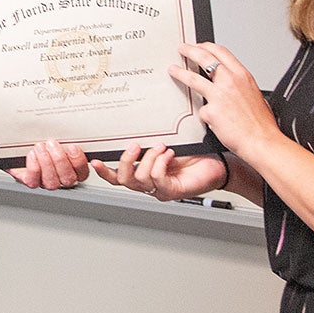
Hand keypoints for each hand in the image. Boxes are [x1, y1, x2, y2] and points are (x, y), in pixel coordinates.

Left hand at [7, 141, 89, 189]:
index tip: (73, 147)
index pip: (83, 172)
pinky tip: (32, 154)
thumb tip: (74, 124)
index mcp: (74, 168)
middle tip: (52, 143)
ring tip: (40, 146)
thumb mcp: (58, 135)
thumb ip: (67, 136)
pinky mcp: (32, 181)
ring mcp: (47, 182)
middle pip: (68, 178)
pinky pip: (34, 181)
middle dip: (60, 160)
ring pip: (52, 182)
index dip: (79, 162)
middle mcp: (62, 178)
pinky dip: (33, 167)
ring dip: (46, 162)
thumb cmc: (45, 140)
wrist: (23, 147)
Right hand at [91, 143, 225, 201]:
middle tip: (135, 146)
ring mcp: (160, 189)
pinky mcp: (172, 191)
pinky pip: (157, 179)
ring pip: (139, 178)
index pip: (118, 177)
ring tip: (162, 146)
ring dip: (149, 158)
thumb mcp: (168, 142)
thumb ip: (151, 139)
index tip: (94, 160)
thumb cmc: (196, 153)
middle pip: (123, 180)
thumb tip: (137, 121)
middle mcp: (149, 184)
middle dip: (126, 160)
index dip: (104, 171)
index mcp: (144, 172)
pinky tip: (169, 154)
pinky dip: (160, 163)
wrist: (219, 163)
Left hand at [168, 42, 276, 155]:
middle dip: (190, 50)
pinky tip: (212, 121)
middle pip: (205, 57)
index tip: (200, 46)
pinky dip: (205, 115)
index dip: (207, 46)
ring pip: (193, 78)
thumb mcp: (255, 95)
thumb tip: (232, 85)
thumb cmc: (261, 124)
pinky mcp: (211, 110)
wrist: (261, 141)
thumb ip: (241, 86)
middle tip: (182, 48)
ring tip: (173, 70)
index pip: (221, 52)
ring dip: (180, 72)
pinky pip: (202, 110)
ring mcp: (219, 95)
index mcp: (242, 75)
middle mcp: (230, 81)